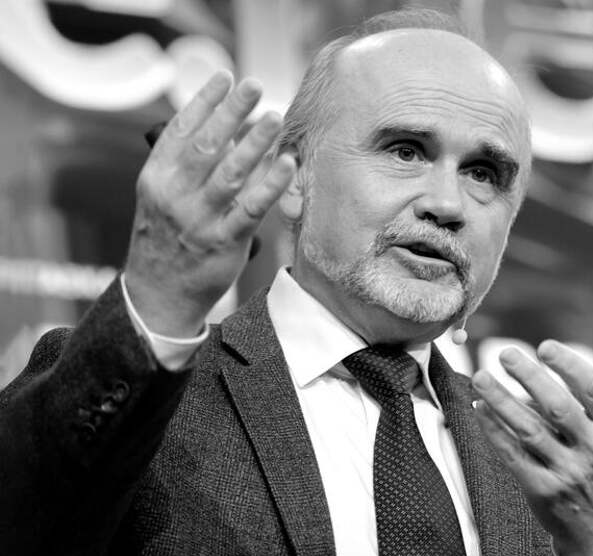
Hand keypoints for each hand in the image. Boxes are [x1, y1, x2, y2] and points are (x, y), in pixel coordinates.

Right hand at [123, 71, 295, 335]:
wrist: (158, 294)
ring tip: (274, 117)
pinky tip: (287, 164)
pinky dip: (269, 186)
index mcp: (156, 176)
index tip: (226, 76)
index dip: (204, 101)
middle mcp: (174, 194)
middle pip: (207, 145)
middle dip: (231, 112)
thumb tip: (230, 127)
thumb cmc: (168, 236)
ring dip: (254, 143)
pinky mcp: (222, 243)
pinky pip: (250, 210)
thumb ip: (188, 164)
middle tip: (254, 85)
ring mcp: (198, 219)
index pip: (181, 130)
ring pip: (230, 174)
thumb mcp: (163, 195)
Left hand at [471, 340, 592, 555]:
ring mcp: (568, 472)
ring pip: (529, 430)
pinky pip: (513, 455)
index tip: (545, 347)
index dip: (570, 366)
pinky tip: (481, 409)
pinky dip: (495, 431)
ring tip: (481, 378)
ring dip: (502, 402)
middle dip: (530, 378)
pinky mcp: (543, 490)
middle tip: (506, 354)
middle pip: (558, 408)